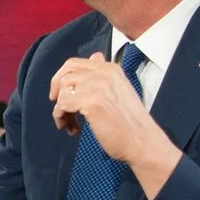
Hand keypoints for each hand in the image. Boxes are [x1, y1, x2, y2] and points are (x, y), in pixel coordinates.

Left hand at [48, 53, 176, 176]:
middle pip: (65, 75)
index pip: (73, 64)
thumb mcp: (119, 90)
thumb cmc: (129, 123)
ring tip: (70, 124)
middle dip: (56, 91)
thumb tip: (94, 57)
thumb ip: (103, 75)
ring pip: (62, 92)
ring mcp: (98, 86)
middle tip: (59, 108)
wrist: (142, 142)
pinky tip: (73, 129)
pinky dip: (61, 118)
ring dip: (61, 111)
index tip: (61, 95)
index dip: (61, 79)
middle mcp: (104, 73)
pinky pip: (62, 105)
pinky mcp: (92, 102)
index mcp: (110, 69)